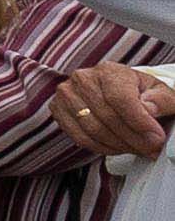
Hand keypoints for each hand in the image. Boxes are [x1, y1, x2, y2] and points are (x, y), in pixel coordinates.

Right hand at [59, 66, 174, 161]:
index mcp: (109, 71)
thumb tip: (149, 108)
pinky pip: (79, 137)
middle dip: (133, 138)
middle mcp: (83, 79)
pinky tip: (118, 147)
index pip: (120, 98)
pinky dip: (102, 148)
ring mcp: (67, 94)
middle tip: (151, 148)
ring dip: (119, 145)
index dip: (139, 122)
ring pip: (93, 130)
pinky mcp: (58, 109)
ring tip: (137, 149)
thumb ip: (162, 99)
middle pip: (107, 117)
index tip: (156, 136)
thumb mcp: (161, 92)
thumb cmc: (140, 93)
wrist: (120, 93)